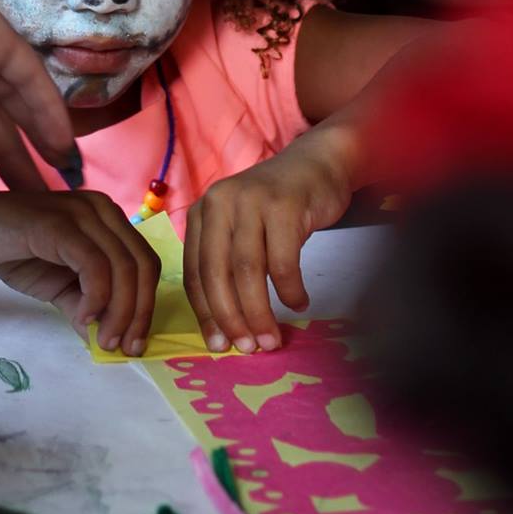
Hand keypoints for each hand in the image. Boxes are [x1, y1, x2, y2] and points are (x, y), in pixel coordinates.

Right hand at [0, 189, 160, 354]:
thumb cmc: (15, 252)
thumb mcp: (60, 287)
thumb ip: (86, 308)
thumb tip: (110, 344)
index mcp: (109, 220)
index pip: (146, 263)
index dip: (147, 306)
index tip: (134, 344)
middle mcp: (102, 209)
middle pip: (142, 264)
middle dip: (139, 313)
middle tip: (122, 348)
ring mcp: (81, 212)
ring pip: (122, 265)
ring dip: (119, 311)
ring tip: (103, 340)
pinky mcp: (58, 223)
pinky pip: (93, 263)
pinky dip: (96, 295)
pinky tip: (83, 316)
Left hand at [184, 128, 354, 354]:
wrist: (317, 164)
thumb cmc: (277, 205)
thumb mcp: (241, 227)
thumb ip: (227, 263)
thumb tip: (224, 326)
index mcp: (202, 212)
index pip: (195, 272)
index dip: (206, 314)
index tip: (219, 345)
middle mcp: (220, 203)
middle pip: (217, 273)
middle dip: (230, 318)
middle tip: (247, 348)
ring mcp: (251, 201)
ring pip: (247, 271)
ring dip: (259, 313)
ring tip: (271, 338)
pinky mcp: (284, 204)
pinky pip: (283, 261)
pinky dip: (290, 290)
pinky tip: (298, 303)